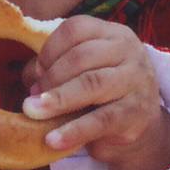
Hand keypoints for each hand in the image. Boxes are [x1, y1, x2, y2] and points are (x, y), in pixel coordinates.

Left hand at [21, 16, 169, 169]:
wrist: (139, 125)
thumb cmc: (102, 92)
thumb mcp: (82, 71)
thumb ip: (54, 68)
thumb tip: (30, 78)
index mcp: (112, 34)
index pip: (76, 29)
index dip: (49, 49)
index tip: (36, 72)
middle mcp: (129, 51)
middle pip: (82, 56)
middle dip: (51, 77)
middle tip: (32, 99)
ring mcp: (136, 81)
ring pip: (91, 84)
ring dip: (57, 99)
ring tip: (33, 112)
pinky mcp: (136, 112)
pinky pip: (101, 120)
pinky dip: (73, 131)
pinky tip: (53, 140)